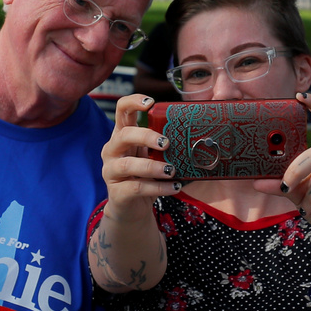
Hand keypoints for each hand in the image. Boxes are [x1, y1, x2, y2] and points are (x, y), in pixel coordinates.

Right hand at [100, 94, 180, 217]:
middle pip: (124, 135)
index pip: (122, 110)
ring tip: (171, 170)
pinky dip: (158, 187)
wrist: (133, 209)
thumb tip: (199, 131)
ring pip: (127, 164)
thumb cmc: (147, 176)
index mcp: (122, 135)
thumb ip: (165, 142)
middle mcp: (113, 150)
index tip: (151, 103)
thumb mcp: (154, 155)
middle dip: (146, 136)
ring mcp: (111, 171)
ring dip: (152, 166)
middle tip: (166, 143)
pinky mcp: (117, 193)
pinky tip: (174, 187)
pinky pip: (137, 188)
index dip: (133, 102)